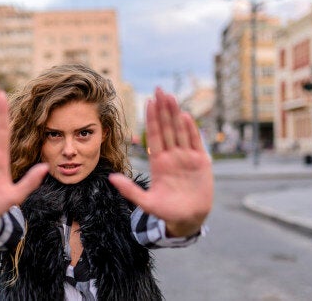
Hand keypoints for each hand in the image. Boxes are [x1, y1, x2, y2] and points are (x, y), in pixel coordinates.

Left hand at [109, 87, 212, 236]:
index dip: (151, 119)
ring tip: (171, 97)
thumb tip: (111, 178)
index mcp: (158, 162)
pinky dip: (192, 130)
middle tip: (159, 90)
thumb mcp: (146, 203)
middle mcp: (172, 156)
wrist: (188, 220)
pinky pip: (195, 142)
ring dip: (175, 114)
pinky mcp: (201, 162)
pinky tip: (186, 116)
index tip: (148, 102)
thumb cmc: (166, 212)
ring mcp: (186, 158)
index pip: (153, 136)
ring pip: (180, 131)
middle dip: (163, 110)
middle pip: (166, 128)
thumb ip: (130, 190)